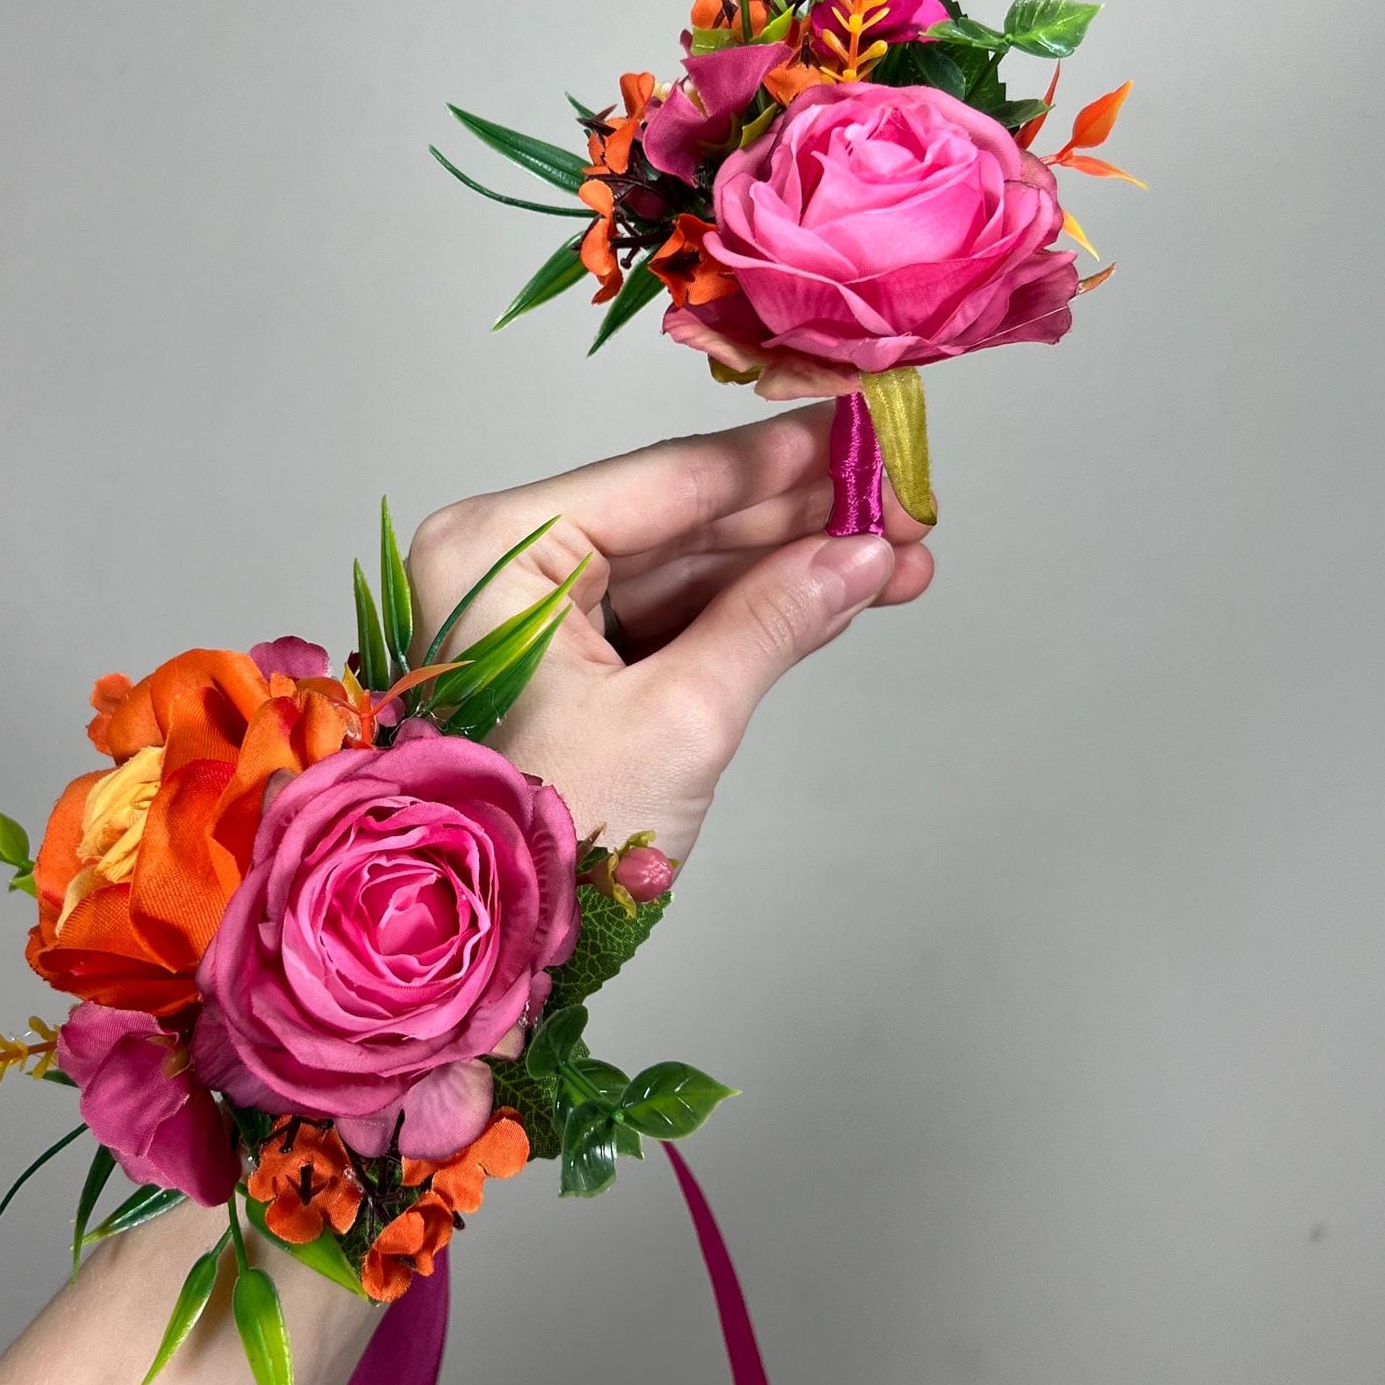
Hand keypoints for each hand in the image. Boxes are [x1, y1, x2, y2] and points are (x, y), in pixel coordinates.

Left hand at [406, 406, 933, 865]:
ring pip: (682, 568)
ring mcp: (526, 616)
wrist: (480, 949)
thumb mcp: (676, 721)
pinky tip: (835, 600)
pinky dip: (748, 615)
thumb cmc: (541, 841)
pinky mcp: (557, 666)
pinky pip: (665, 618)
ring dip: (789, 569)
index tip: (868, 435)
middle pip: (678, 517)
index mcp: (494, 549)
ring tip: (898, 564)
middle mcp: (500, 565)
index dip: (782, 459)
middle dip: (799, 519)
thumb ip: (773, 622)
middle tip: (905, 510)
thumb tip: (863, 556)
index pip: (665, 477)